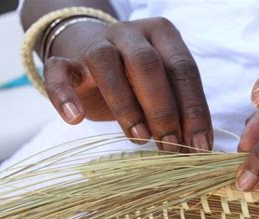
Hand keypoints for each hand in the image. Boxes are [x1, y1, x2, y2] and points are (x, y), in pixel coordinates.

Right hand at [43, 17, 211, 150]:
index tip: (200, 145)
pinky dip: (64, 95)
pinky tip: (75, 119)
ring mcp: (97, 44)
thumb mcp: (164, 88)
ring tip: (140, 138)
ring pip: (106, 64)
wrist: (93, 57)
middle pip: (148, 65)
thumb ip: (179, 108)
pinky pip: (59, 72)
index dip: (194, 110)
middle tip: (171, 145)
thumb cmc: (138, 80)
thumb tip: (198, 146)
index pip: (184, 69)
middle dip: (163, 110)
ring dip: (126, 106)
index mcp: (162, 35)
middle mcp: (130, 34)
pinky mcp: (66, 61)